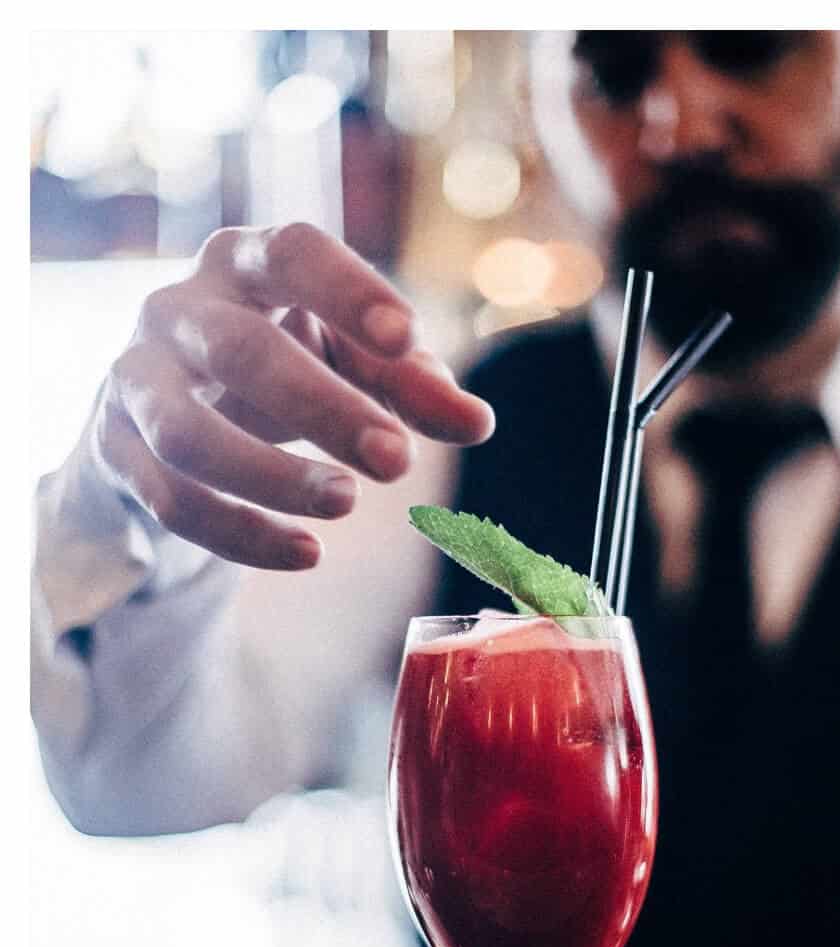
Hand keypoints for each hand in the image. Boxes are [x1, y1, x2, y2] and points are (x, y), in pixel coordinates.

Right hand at [78, 223, 495, 569]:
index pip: (296, 254)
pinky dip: (240, 532)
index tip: (406, 337)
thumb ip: (416, 386)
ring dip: (271, 477)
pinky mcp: (116, 445)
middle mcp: (181, 307)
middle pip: (243, 350)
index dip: (349, 290)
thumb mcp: (358, 361)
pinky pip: (169, 497)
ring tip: (348, 506)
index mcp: (250, 262)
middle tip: (397, 460)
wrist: (172, 398)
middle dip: (323, 408)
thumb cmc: (291, 359)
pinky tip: (306, 554)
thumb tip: (476, 423)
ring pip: (187, 432)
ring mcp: (135, 375)